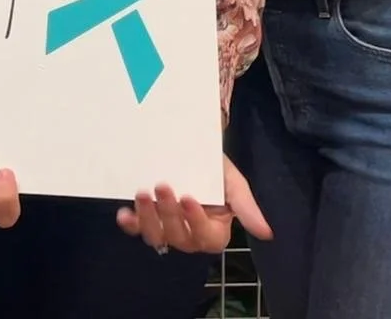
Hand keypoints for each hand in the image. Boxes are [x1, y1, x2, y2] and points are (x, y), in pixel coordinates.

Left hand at [115, 156, 271, 252]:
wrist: (191, 151)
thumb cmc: (215, 169)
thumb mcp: (233, 183)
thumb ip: (246, 207)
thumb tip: (267, 234)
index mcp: (214, 231)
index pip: (208, 238)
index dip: (197, 221)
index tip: (190, 197)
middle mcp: (189, 235)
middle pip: (179, 237)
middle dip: (170, 213)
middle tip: (163, 186)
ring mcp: (166, 228)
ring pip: (157, 236)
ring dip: (149, 218)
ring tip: (143, 194)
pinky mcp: (146, 219)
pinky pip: (137, 229)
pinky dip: (130, 223)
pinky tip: (123, 213)